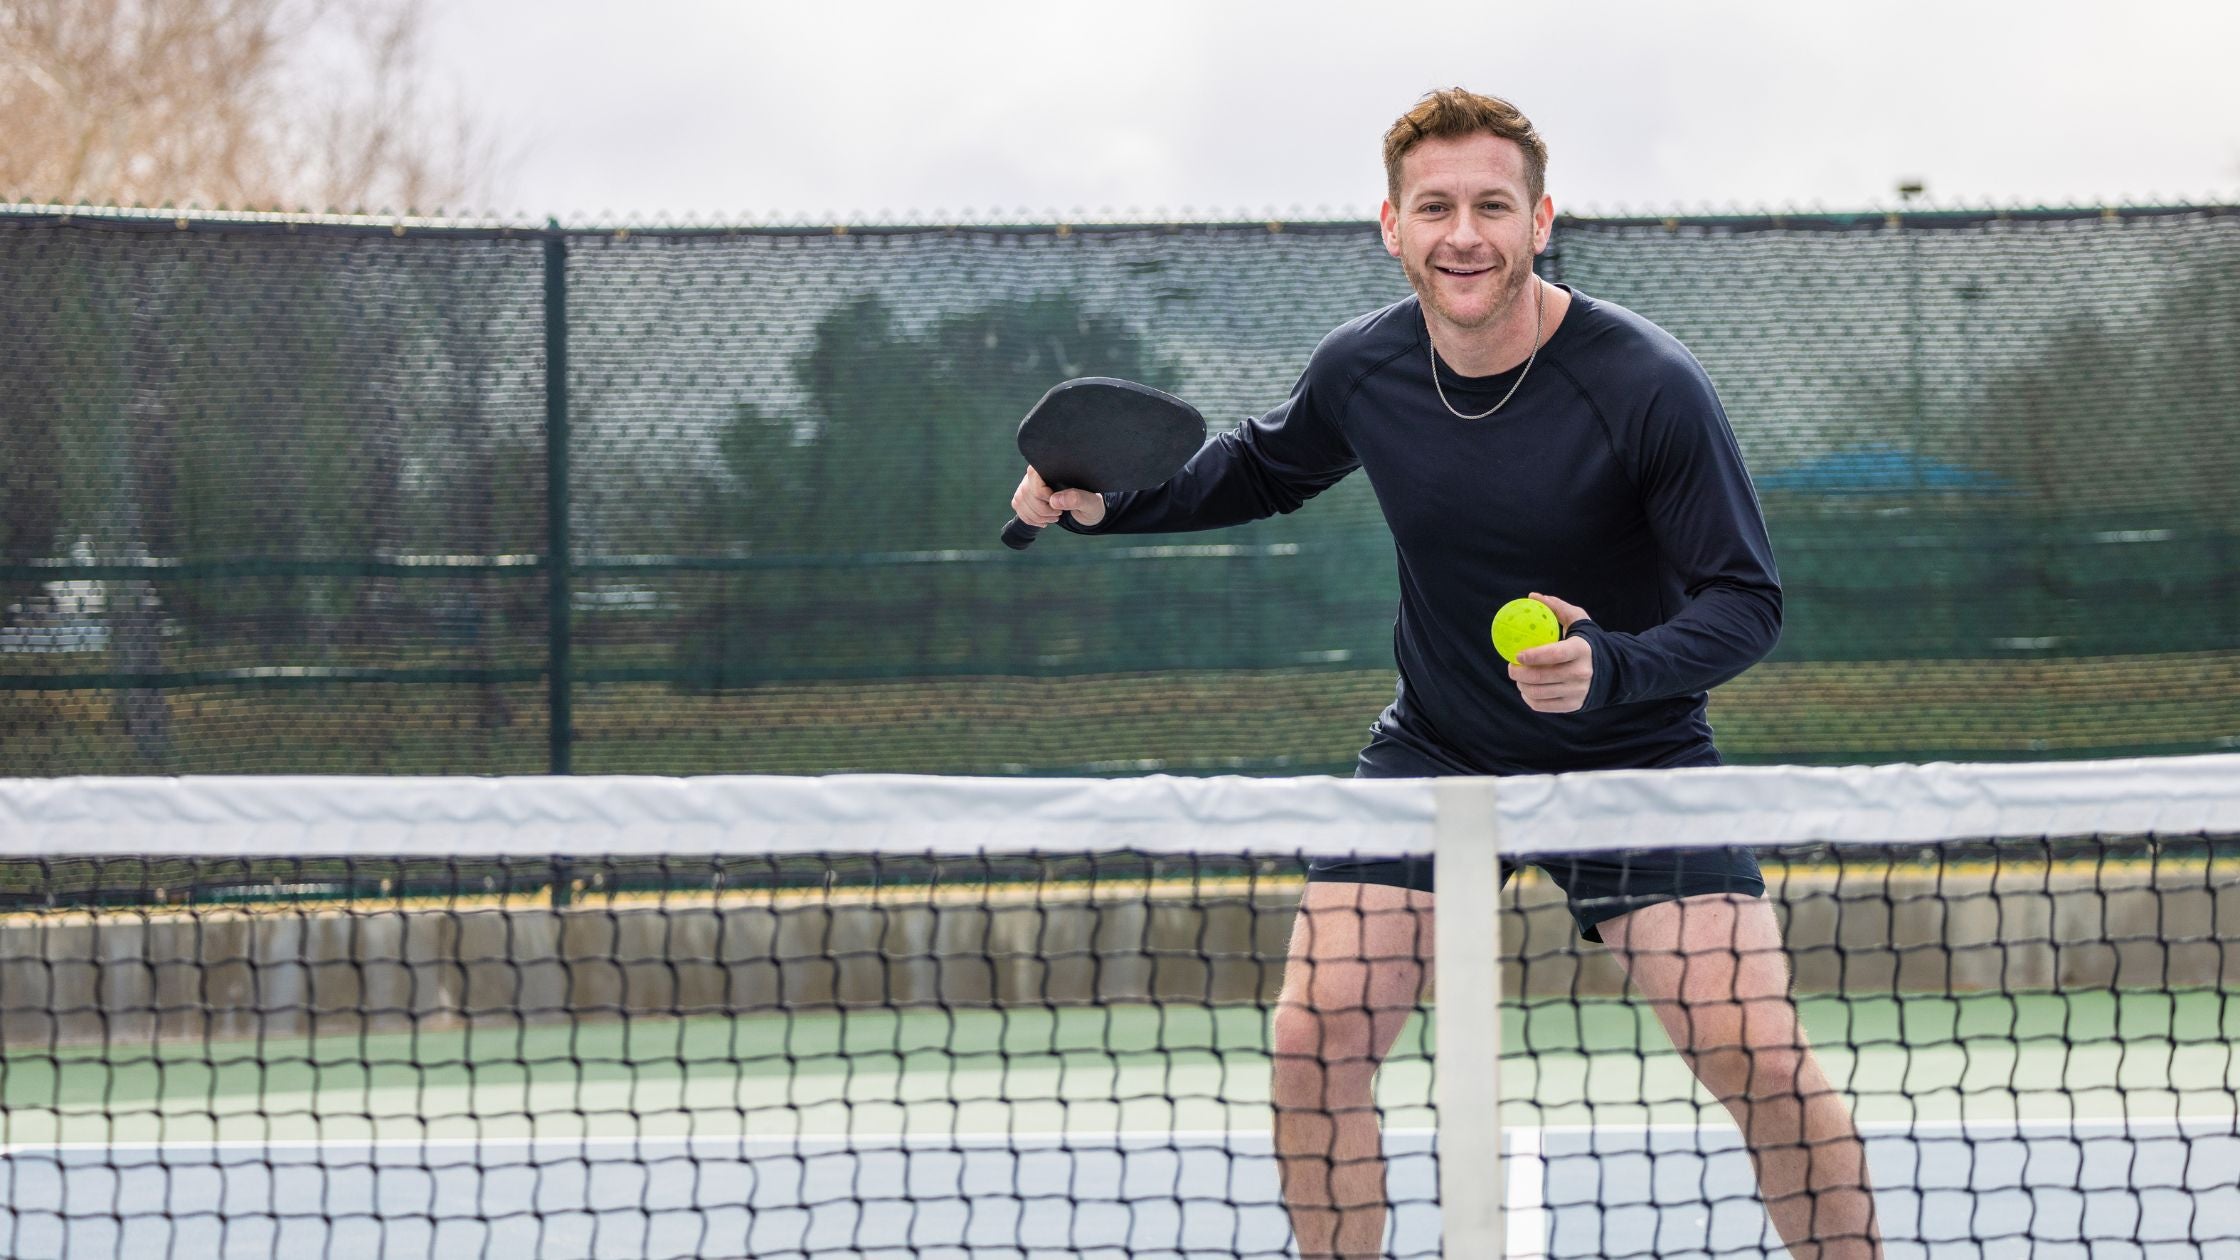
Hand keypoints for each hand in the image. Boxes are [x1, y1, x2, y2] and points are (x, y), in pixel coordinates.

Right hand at [1011, 466, 1106, 528]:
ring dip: (1036, 516)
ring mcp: (1029, 483)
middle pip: (1026, 492)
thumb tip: (1054, 500)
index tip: (1058, 505)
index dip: (1042, 494)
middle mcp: (1038, 473)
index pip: (1034, 476)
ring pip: (1020, 500)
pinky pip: (1018, 507)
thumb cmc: (1090, 503)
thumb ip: (1077, 499)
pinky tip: (1043, 521)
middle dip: (1042, 510)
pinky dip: (1030, 519)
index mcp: (1054, 468)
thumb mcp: (1090, 503)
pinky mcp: (1025, 495)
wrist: (1085, 510)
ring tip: (1054, 518)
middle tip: (1059, 514)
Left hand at [1510, 590, 1592, 713]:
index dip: (1533, 656)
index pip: (1554, 655)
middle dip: (1519, 673)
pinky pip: (1543, 706)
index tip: (1517, 654)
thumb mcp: (1578, 620)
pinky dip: (1529, 699)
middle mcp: (1581, 673)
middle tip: (1511, 667)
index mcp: (1581, 650)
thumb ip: (1556, 607)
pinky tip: (1526, 690)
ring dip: (1522, 686)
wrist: (1614, 670)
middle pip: (1542, 676)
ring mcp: (1577, 691)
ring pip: (1539, 693)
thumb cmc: (1588, 642)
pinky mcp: (1573, 705)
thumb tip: (1532, 596)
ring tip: (1518, 677)